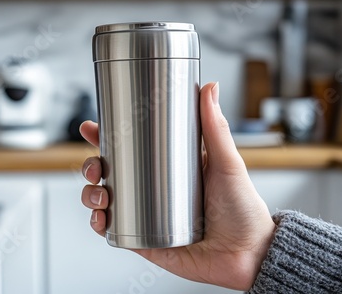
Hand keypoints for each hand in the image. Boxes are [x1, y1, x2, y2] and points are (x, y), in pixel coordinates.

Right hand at [80, 82, 274, 290]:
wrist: (249, 254)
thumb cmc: (243, 208)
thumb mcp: (227, 163)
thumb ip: (217, 128)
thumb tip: (210, 87)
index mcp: (169, 167)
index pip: (131, 147)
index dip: (106, 138)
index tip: (91, 128)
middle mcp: (154, 189)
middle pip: (110, 172)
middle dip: (92, 165)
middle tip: (95, 165)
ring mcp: (148, 215)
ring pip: (107, 200)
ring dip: (91, 194)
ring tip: (99, 193)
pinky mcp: (146, 241)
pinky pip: (115, 232)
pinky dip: (100, 225)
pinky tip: (101, 219)